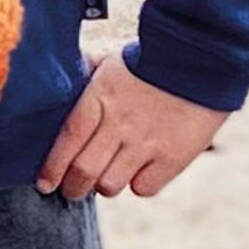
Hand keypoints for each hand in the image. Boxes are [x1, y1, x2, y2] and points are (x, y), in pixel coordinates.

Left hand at [37, 54, 227, 199]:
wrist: (204, 58)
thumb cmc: (153, 59)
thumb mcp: (111, 63)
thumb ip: (85, 79)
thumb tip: (59, 84)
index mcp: (98, 98)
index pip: (66, 142)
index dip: (52, 168)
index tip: (44, 183)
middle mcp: (118, 124)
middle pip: (83, 172)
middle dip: (72, 188)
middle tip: (71, 190)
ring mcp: (146, 143)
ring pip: (110, 185)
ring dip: (105, 186)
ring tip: (108, 177)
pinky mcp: (173, 157)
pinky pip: (144, 188)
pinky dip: (138, 185)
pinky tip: (141, 171)